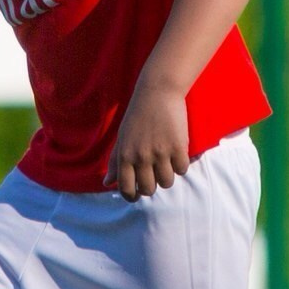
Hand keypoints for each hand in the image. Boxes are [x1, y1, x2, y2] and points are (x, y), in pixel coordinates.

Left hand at [108, 76, 189, 200]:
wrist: (157, 93)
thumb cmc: (137, 117)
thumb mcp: (122, 138)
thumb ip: (115, 162)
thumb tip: (106, 183)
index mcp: (125, 155)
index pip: (126, 188)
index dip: (131, 196)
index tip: (136, 195)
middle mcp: (141, 157)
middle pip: (148, 189)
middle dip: (151, 186)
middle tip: (154, 175)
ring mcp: (160, 152)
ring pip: (167, 182)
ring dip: (167, 175)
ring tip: (166, 162)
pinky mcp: (178, 147)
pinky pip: (182, 170)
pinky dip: (181, 165)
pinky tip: (177, 153)